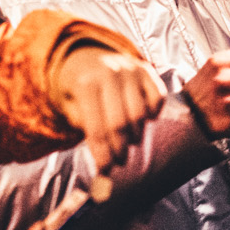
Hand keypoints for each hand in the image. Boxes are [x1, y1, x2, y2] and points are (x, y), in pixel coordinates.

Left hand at [55, 45, 165, 168]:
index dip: (102, 155)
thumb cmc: (78, 89)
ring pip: (139, 113)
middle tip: (119, 162)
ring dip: (136, 134)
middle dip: (120, 149)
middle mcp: (109, 73)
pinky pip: (158, 97)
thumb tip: (103, 167)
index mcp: (85, 84)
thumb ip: (86, 132)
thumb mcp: (71, 107)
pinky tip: (145, 120)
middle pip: (120, 124)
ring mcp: (130, 69)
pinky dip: (154, 112)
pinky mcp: (146, 69)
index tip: (105, 172)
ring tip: (129, 142)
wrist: (86, 56)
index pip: (96, 129)